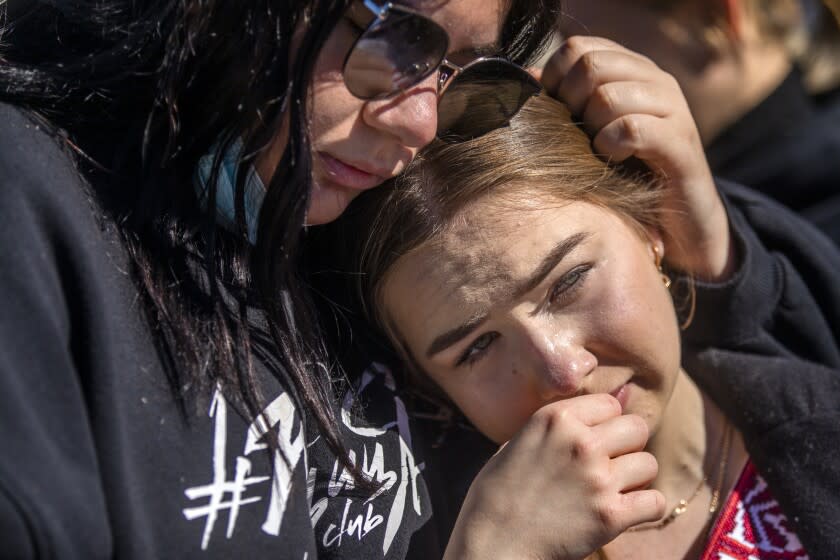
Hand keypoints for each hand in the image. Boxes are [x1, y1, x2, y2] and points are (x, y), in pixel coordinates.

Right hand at [445, 394, 663, 559]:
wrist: (491, 542)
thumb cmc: (498, 493)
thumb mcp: (519, 442)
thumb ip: (559, 426)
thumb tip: (608, 405)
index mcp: (556, 418)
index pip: (610, 404)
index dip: (606, 423)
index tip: (595, 440)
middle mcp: (581, 442)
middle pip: (637, 428)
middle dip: (627, 446)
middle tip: (609, 465)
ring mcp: (598, 479)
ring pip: (648, 464)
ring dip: (635, 478)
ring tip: (613, 490)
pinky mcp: (611, 516)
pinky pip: (654, 501)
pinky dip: (645, 508)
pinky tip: (626, 512)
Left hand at [538, 36, 735, 280]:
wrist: (680, 221)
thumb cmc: (627, 175)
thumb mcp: (591, 135)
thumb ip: (565, 103)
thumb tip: (527, 77)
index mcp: (631, 71)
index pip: (579, 47)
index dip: (555, 77)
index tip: (555, 111)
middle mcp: (655, 80)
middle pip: (591, 65)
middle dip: (570, 102)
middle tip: (577, 135)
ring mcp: (673, 108)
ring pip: (609, 96)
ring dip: (591, 129)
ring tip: (598, 151)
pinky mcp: (680, 143)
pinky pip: (631, 128)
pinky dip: (611, 146)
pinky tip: (612, 160)